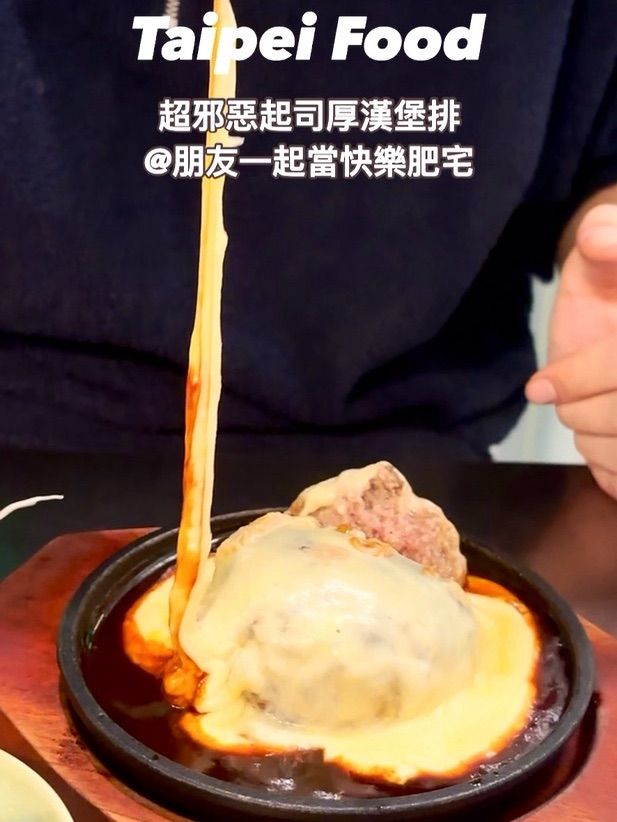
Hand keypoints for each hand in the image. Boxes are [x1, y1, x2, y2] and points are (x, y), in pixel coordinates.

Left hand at [526, 203, 616, 498]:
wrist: (616, 319)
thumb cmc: (609, 290)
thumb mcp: (603, 258)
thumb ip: (605, 238)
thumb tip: (597, 236)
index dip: (577, 381)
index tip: (538, 387)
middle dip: (580, 412)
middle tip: (563, 399)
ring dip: (594, 442)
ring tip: (591, 412)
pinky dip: (611, 470)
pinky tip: (609, 441)